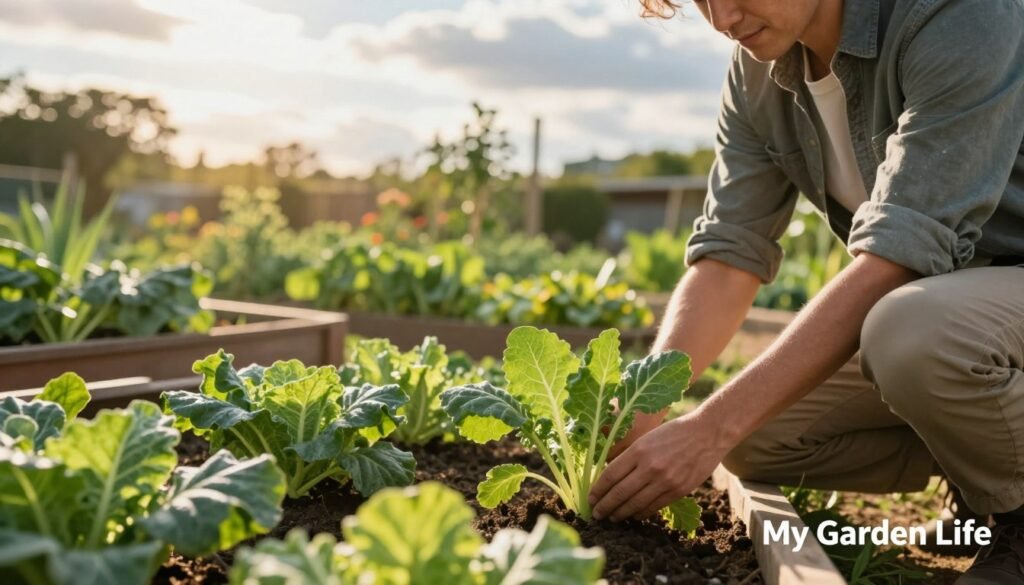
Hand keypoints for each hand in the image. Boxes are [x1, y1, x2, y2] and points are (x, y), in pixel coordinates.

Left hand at [588, 410, 729, 520]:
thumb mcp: (647, 437)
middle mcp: (650, 466)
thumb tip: (611, 477)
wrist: (707, 433)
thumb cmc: (674, 432)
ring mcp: (665, 480)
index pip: (610, 475)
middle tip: (596, 514)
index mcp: (638, 450)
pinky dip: (641, 513)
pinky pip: (654, 507)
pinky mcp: (678, 490)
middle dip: (605, 506)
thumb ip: (630, 456)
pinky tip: (633, 515)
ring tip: (612, 518)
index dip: (597, 490)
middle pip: (619, 493)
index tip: (590, 499)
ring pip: (635, 504)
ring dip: (621, 513)